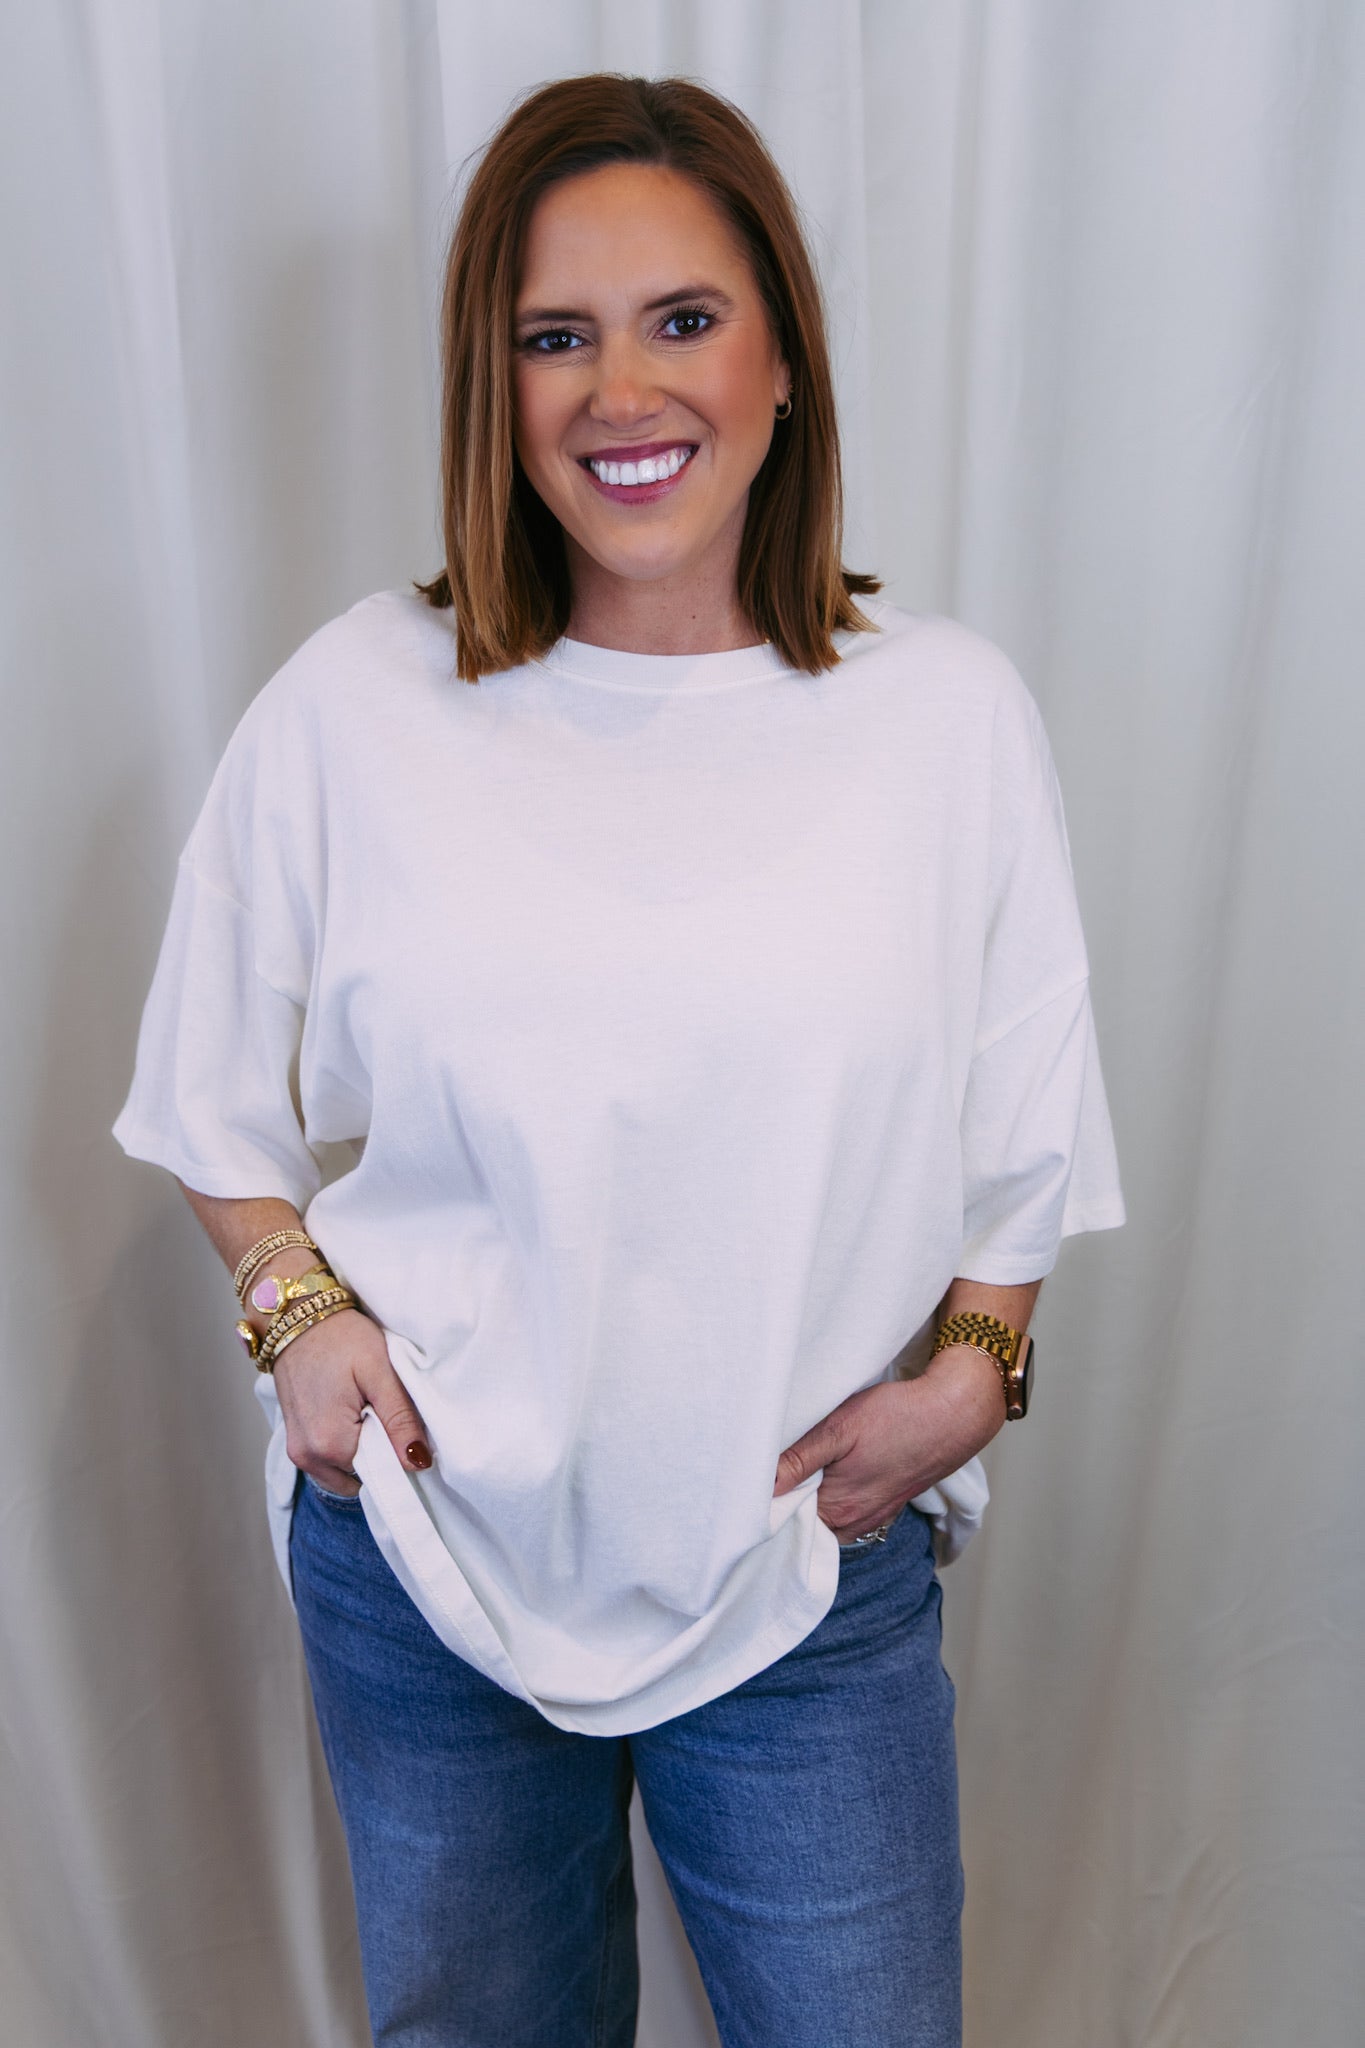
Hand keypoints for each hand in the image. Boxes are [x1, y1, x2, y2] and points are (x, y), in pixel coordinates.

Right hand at [272, 1306, 431, 1497]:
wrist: (296, 1316)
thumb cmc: (340, 1337)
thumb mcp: (380, 1373)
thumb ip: (400, 1421)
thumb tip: (419, 1462)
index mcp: (330, 1444)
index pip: (380, 1477)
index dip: (398, 1456)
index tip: (403, 1427)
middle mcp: (308, 1457)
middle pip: (360, 1477)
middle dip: (378, 1455)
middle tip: (382, 1412)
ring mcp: (297, 1451)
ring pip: (344, 1472)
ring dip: (361, 1451)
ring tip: (366, 1410)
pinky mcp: (294, 1441)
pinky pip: (327, 1461)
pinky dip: (345, 1446)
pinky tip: (352, 1413)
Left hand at [772, 1348, 1005, 1540]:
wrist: (952, 1415)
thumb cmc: (897, 1418)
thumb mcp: (839, 1428)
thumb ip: (799, 1459)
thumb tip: (762, 1486)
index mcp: (837, 1510)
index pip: (784, 1522)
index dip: (765, 1500)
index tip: (751, 1478)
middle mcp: (853, 1524)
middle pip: (802, 1521)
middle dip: (786, 1498)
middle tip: (770, 1465)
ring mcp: (870, 1517)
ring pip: (824, 1514)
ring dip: (810, 1494)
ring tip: (799, 1465)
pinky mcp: (883, 1505)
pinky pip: (846, 1510)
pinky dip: (832, 1494)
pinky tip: (829, 1470)